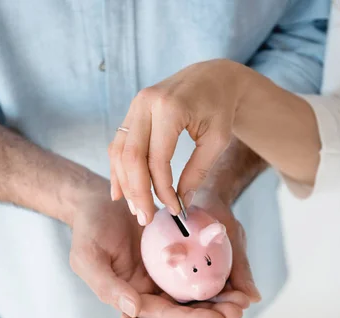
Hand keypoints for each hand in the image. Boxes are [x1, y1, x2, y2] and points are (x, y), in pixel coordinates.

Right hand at [68, 179, 249, 317]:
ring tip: (242, 300)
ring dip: (218, 300)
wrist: (98, 200)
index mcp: (130, 299)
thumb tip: (135, 310)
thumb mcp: (87, 257)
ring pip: (193, 294)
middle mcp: (149, 292)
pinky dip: (215, 276)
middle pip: (184, 312)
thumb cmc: (88, 230)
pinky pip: (197, 268)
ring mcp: (162, 275)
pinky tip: (236, 278)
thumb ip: (108, 286)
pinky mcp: (174, 256)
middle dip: (210, 316)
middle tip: (236, 312)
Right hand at [108, 59, 251, 224]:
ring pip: (120, 151)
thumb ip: (197, 171)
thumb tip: (181, 203)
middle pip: (131, 157)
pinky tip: (121, 191)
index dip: (162, 189)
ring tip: (135, 209)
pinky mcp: (132, 110)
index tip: (174, 210)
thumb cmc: (220, 108)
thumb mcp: (217, 140)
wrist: (213, 77)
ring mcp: (135, 104)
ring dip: (125, 183)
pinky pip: (120, 143)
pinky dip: (119, 168)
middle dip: (137, 192)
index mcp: (170, 108)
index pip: (157, 159)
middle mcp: (146, 103)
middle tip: (145, 218)